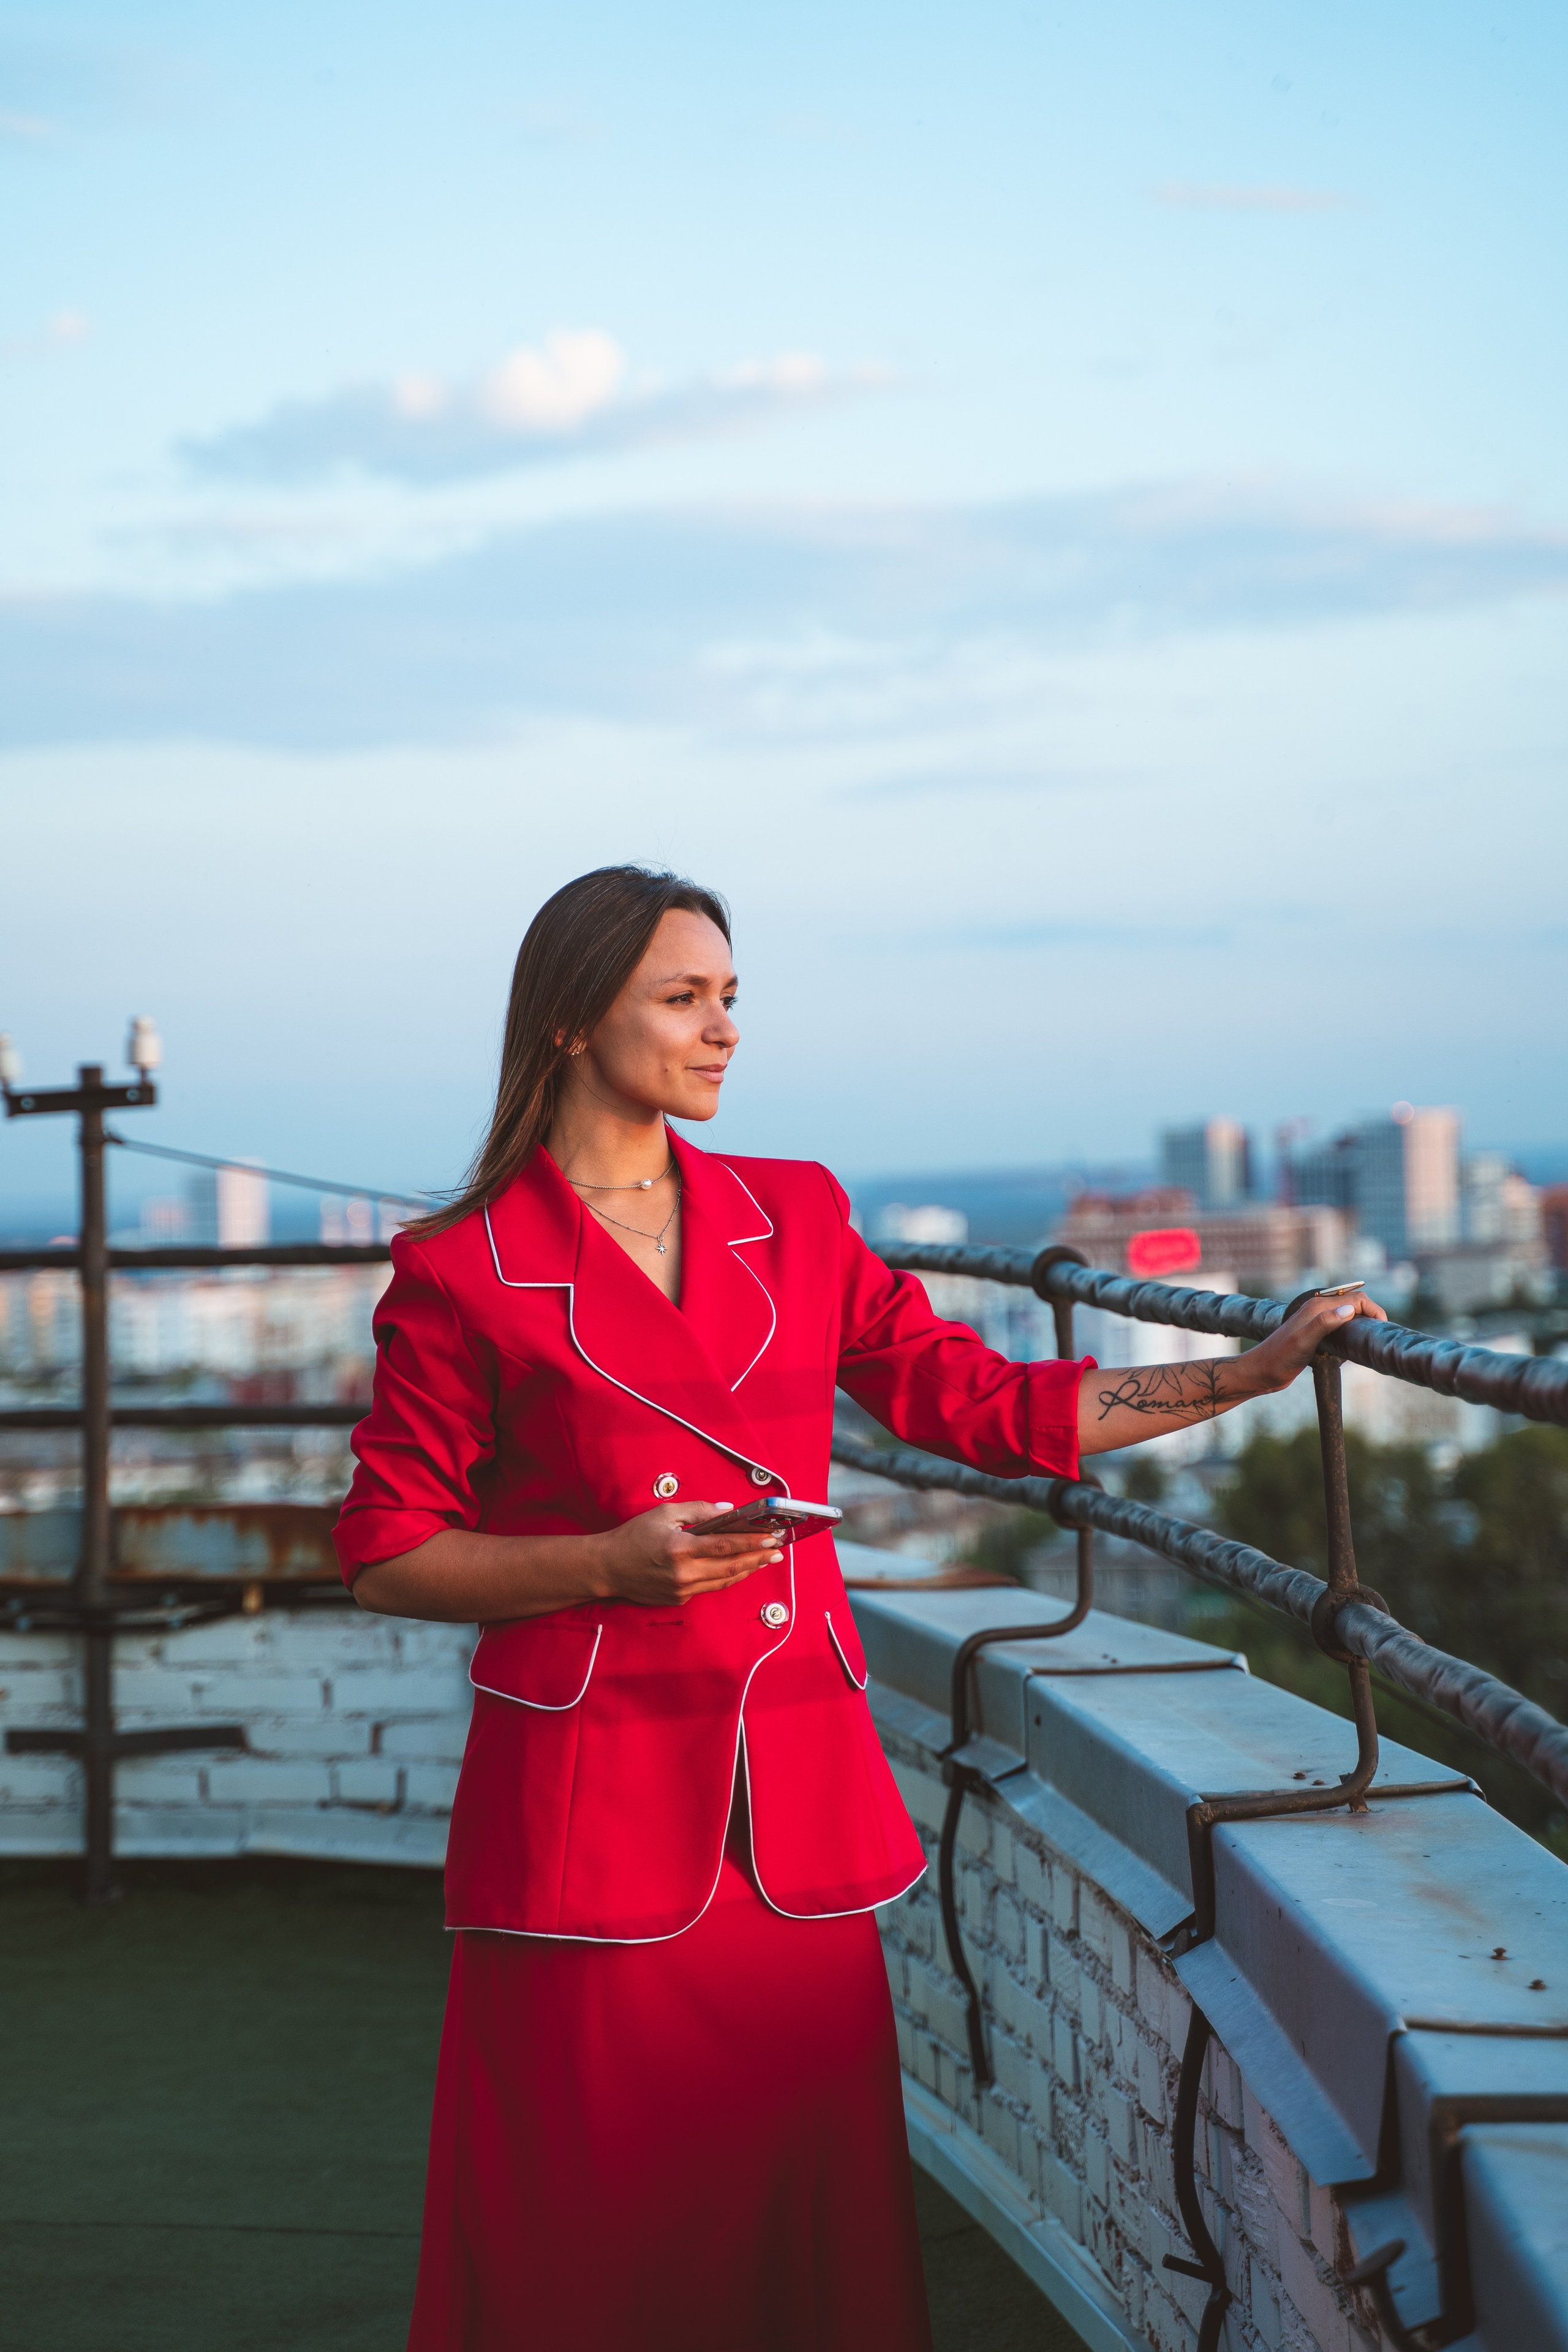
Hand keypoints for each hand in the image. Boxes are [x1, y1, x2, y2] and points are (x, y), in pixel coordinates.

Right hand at [594, 1501, 783, 1606]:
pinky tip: (739, 1567)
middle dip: (758, 1557)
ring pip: (724, 1580)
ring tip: (765, 1559)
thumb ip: (698, 1511)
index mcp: (679, 1549)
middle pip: (731, 1566)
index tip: (771, 1537)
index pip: (725, 1545)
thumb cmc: (633, 1537)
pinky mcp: (679, 1599)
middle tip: (778, 1550)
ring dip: (747, 1569)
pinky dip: (727, 1576)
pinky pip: (710, 1587)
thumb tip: (728, 1511)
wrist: (607, 1568)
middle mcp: (683, 1573)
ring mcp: (682, 1590)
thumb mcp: (664, 1514)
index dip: (751, 1542)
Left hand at [1248, 1288, 1387, 1394]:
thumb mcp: (1303, 1341)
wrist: (1261, 1372)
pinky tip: (1348, 1354)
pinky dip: (1348, 1338)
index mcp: (1317, 1306)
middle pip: (1353, 1305)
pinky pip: (1339, 1331)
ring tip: (1366, 1345)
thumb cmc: (1279, 1357)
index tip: (1382, 1328)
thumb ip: (1324, 1324)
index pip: (1355, 1298)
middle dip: (1369, 1317)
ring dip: (1360, 1327)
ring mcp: (1317, 1323)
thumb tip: (1350, 1310)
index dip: (1373, 1309)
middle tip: (1377, 1338)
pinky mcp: (1316, 1336)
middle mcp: (1318, 1310)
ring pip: (1347, 1318)